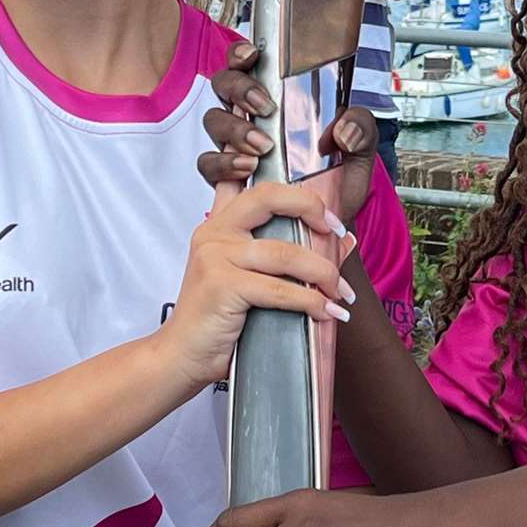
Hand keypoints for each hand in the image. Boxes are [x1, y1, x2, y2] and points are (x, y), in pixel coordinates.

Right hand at [160, 183, 353, 391]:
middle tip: (336, 229)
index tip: (312, 195)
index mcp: (219, 223)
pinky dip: (310, 300)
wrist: (182, 356)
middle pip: (268, 197)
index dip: (271, 170)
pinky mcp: (223, 284)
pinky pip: (279, 288)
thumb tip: (344, 241)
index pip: (242, 179)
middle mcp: (215, 232)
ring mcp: (216, 256)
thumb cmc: (217, 318)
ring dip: (323, 272)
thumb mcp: (251, 277)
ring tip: (340, 291)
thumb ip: (288, 253)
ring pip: (285, 253)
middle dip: (311, 206)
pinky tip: (326, 311)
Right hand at [199, 41, 378, 224]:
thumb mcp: (359, 152)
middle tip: (265, 108)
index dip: (241, 54)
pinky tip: (247, 169)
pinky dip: (224, 163)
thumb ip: (361, 129)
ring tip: (262, 147)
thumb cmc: (338, 183)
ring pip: (214, 121)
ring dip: (234, 129)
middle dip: (239, 89)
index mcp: (277, 99)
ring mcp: (235, 145)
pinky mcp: (227, 178)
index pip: (248, 64)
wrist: (327, 229)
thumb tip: (344, 129)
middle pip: (223, 85)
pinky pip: (209, 163)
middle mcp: (251, 117)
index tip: (253, 56)